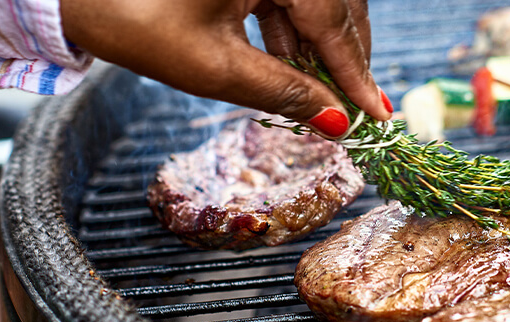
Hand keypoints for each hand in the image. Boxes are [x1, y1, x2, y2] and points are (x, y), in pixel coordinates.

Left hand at [60, 0, 391, 137]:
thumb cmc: (133, 18)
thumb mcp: (214, 66)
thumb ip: (284, 92)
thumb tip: (336, 121)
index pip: (333, 19)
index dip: (357, 73)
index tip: (376, 114)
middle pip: (335, 4)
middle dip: (345, 58)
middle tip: (354, 110)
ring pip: (315, 0)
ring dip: (321, 48)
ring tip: (324, 97)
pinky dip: (294, 31)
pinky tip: (295, 67)